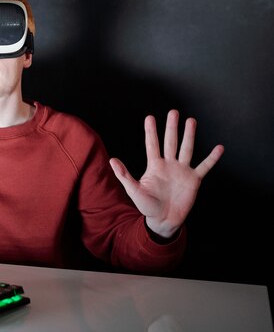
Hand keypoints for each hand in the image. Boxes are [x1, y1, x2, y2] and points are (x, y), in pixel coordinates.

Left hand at [109, 110, 223, 238]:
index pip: (152, 145)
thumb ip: (124, 175)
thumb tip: (112, 160)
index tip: (150, 117)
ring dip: (189, 136)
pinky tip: (219, 148)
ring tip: (191, 121)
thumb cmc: (147, 206)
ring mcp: (182, 171)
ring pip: (186, 149)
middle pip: (171, 142)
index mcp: (154, 166)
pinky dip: (212, 158)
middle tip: (174, 112)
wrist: (163, 220)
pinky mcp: (194, 180)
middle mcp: (169, 164)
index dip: (151, 132)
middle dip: (172, 127)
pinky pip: (204, 167)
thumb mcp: (134, 190)